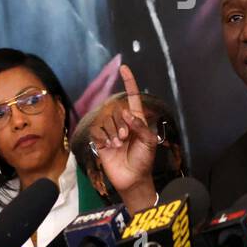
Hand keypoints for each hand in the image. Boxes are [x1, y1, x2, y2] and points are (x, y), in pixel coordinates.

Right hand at [89, 64, 157, 208]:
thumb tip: (126, 112)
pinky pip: (97, 130)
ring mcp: (110, 131)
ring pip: (106, 119)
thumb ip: (140, 125)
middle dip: (121, 123)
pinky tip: (109, 146)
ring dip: (113, 132)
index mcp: (136, 119)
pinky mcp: (100, 141)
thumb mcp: (149, 142)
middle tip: (126, 138)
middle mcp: (122, 122)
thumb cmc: (143, 160)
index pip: (132, 97)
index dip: (129, 82)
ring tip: (119, 145)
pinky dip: (104, 137)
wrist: (132, 178)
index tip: (124, 68)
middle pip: (116, 109)